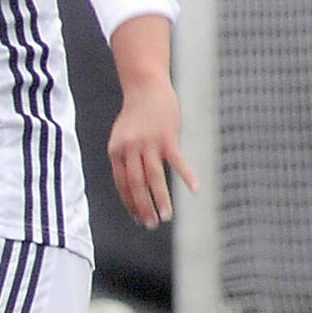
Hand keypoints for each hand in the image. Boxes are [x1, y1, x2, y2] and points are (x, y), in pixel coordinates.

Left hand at [106, 81, 198, 228]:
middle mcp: (130, 149)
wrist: (145, 87)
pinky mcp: (167, 137)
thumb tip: (132, 185)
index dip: (130, 203)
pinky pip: (177, 162)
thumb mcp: (122, 137)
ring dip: (160, 200)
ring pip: (154, 178)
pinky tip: (195, 190)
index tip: (137, 218)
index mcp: (116, 152)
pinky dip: (187, 176)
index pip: (122, 184)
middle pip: (136, 185)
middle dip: (143, 208)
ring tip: (166, 217)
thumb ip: (126, 158)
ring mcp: (149, 143)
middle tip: (150, 225)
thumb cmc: (136, 115)